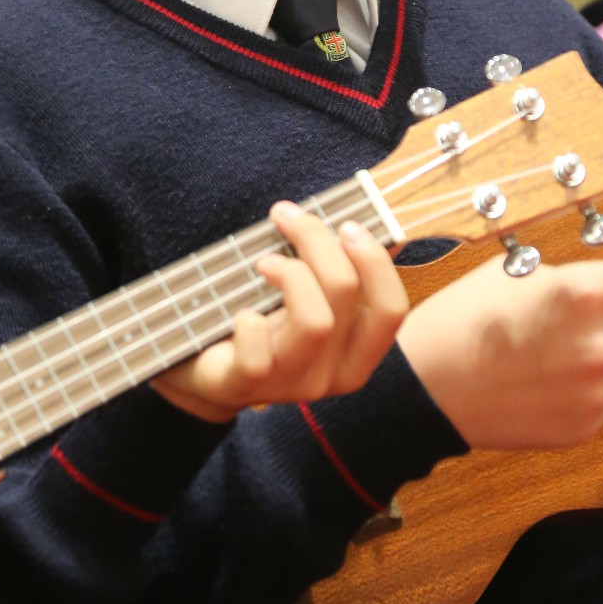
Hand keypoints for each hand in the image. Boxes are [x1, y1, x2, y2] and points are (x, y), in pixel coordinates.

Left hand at [150, 202, 407, 420]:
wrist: (211, 376)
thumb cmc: (268, 328)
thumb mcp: (311, 304)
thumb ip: (344, 274)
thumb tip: (388, 235)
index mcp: (357, 355)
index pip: (391, 310)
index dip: (375, 261)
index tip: (347, 225)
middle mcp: (332, 375)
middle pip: (346, 294)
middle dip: (318, 240)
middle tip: (287, 216)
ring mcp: (290, 384)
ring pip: (315, 322)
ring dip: (291, 275)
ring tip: (264, 262)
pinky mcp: (245, 387)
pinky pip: (257, 358)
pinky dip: (250, 324)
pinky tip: (242, 312)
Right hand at [398, 248, 602, 449]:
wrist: (425, 389)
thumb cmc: (462, 320)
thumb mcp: (514, 273)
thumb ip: (572, 278)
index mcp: (582, 293)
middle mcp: (600, 343)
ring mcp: (596, 391)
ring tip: (566, 348)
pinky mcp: (586, 425)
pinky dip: (591, 387)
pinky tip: (549, 380)